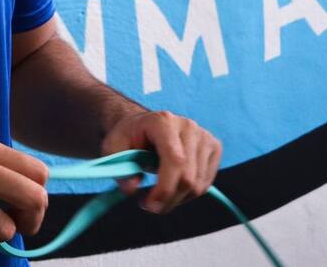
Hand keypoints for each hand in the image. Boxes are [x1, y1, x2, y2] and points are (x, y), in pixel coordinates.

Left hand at [99, 110, 221, 213]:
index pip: (175, 160)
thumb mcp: (112, 147)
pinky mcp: (214, 147)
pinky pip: (206, 183)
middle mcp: (188, 126)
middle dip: (168, 200)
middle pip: (188, 176)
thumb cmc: (128, 137)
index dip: (165, 187)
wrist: (144, 126)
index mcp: (163, 121)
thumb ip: (118, 168)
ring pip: (198, 184)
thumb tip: (132, 188)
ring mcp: (204, 136)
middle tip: (149, 206)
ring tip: (158, 195)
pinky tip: (173, 187)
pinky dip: (189, 194)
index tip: (149, 204)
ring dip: (177, 199)